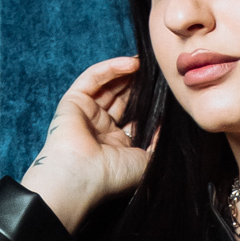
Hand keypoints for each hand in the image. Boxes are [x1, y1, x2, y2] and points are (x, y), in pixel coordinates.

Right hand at [20, 55, 154, 232]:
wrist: (81, 178)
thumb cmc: (112, 177)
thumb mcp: (146, 162)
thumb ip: (158, 143)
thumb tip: (166, 125)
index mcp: (116, 144)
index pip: (134, 115)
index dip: (148, 101)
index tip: (165, 89)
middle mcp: (101, 128)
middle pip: (121, 97)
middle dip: (138, 83)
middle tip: (156, 71)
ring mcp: (86, 114)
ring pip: (108, 85)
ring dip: (127, 73)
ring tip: (147, 63)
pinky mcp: (73, 102)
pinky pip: (93, 78)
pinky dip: (111, 68)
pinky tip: (131, 63)